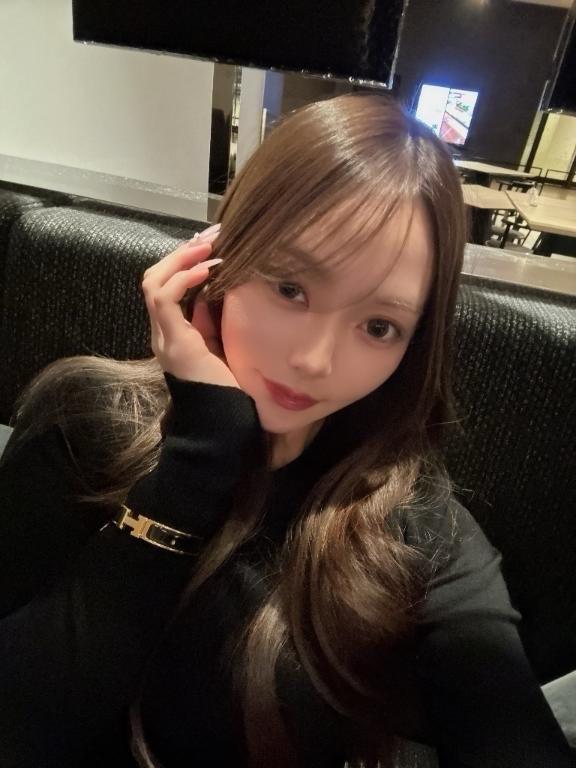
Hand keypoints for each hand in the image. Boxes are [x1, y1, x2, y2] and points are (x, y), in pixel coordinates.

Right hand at [141, 225, 239, 388]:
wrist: (224, 421)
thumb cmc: (228, 388)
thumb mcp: (220, 345)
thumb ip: (209, 321)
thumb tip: (211, 292)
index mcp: (172, 333)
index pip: (164, 286)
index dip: (182, 261)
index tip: (209, 244)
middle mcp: (162, 333)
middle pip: (153, 279)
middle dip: (179, 253)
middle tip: (209, 236)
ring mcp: (164, 337)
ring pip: (153, 284)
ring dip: (179, 259)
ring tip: (205, 246)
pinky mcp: (174, 343)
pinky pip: (164, 300)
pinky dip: (183, 279)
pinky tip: (206, 268)